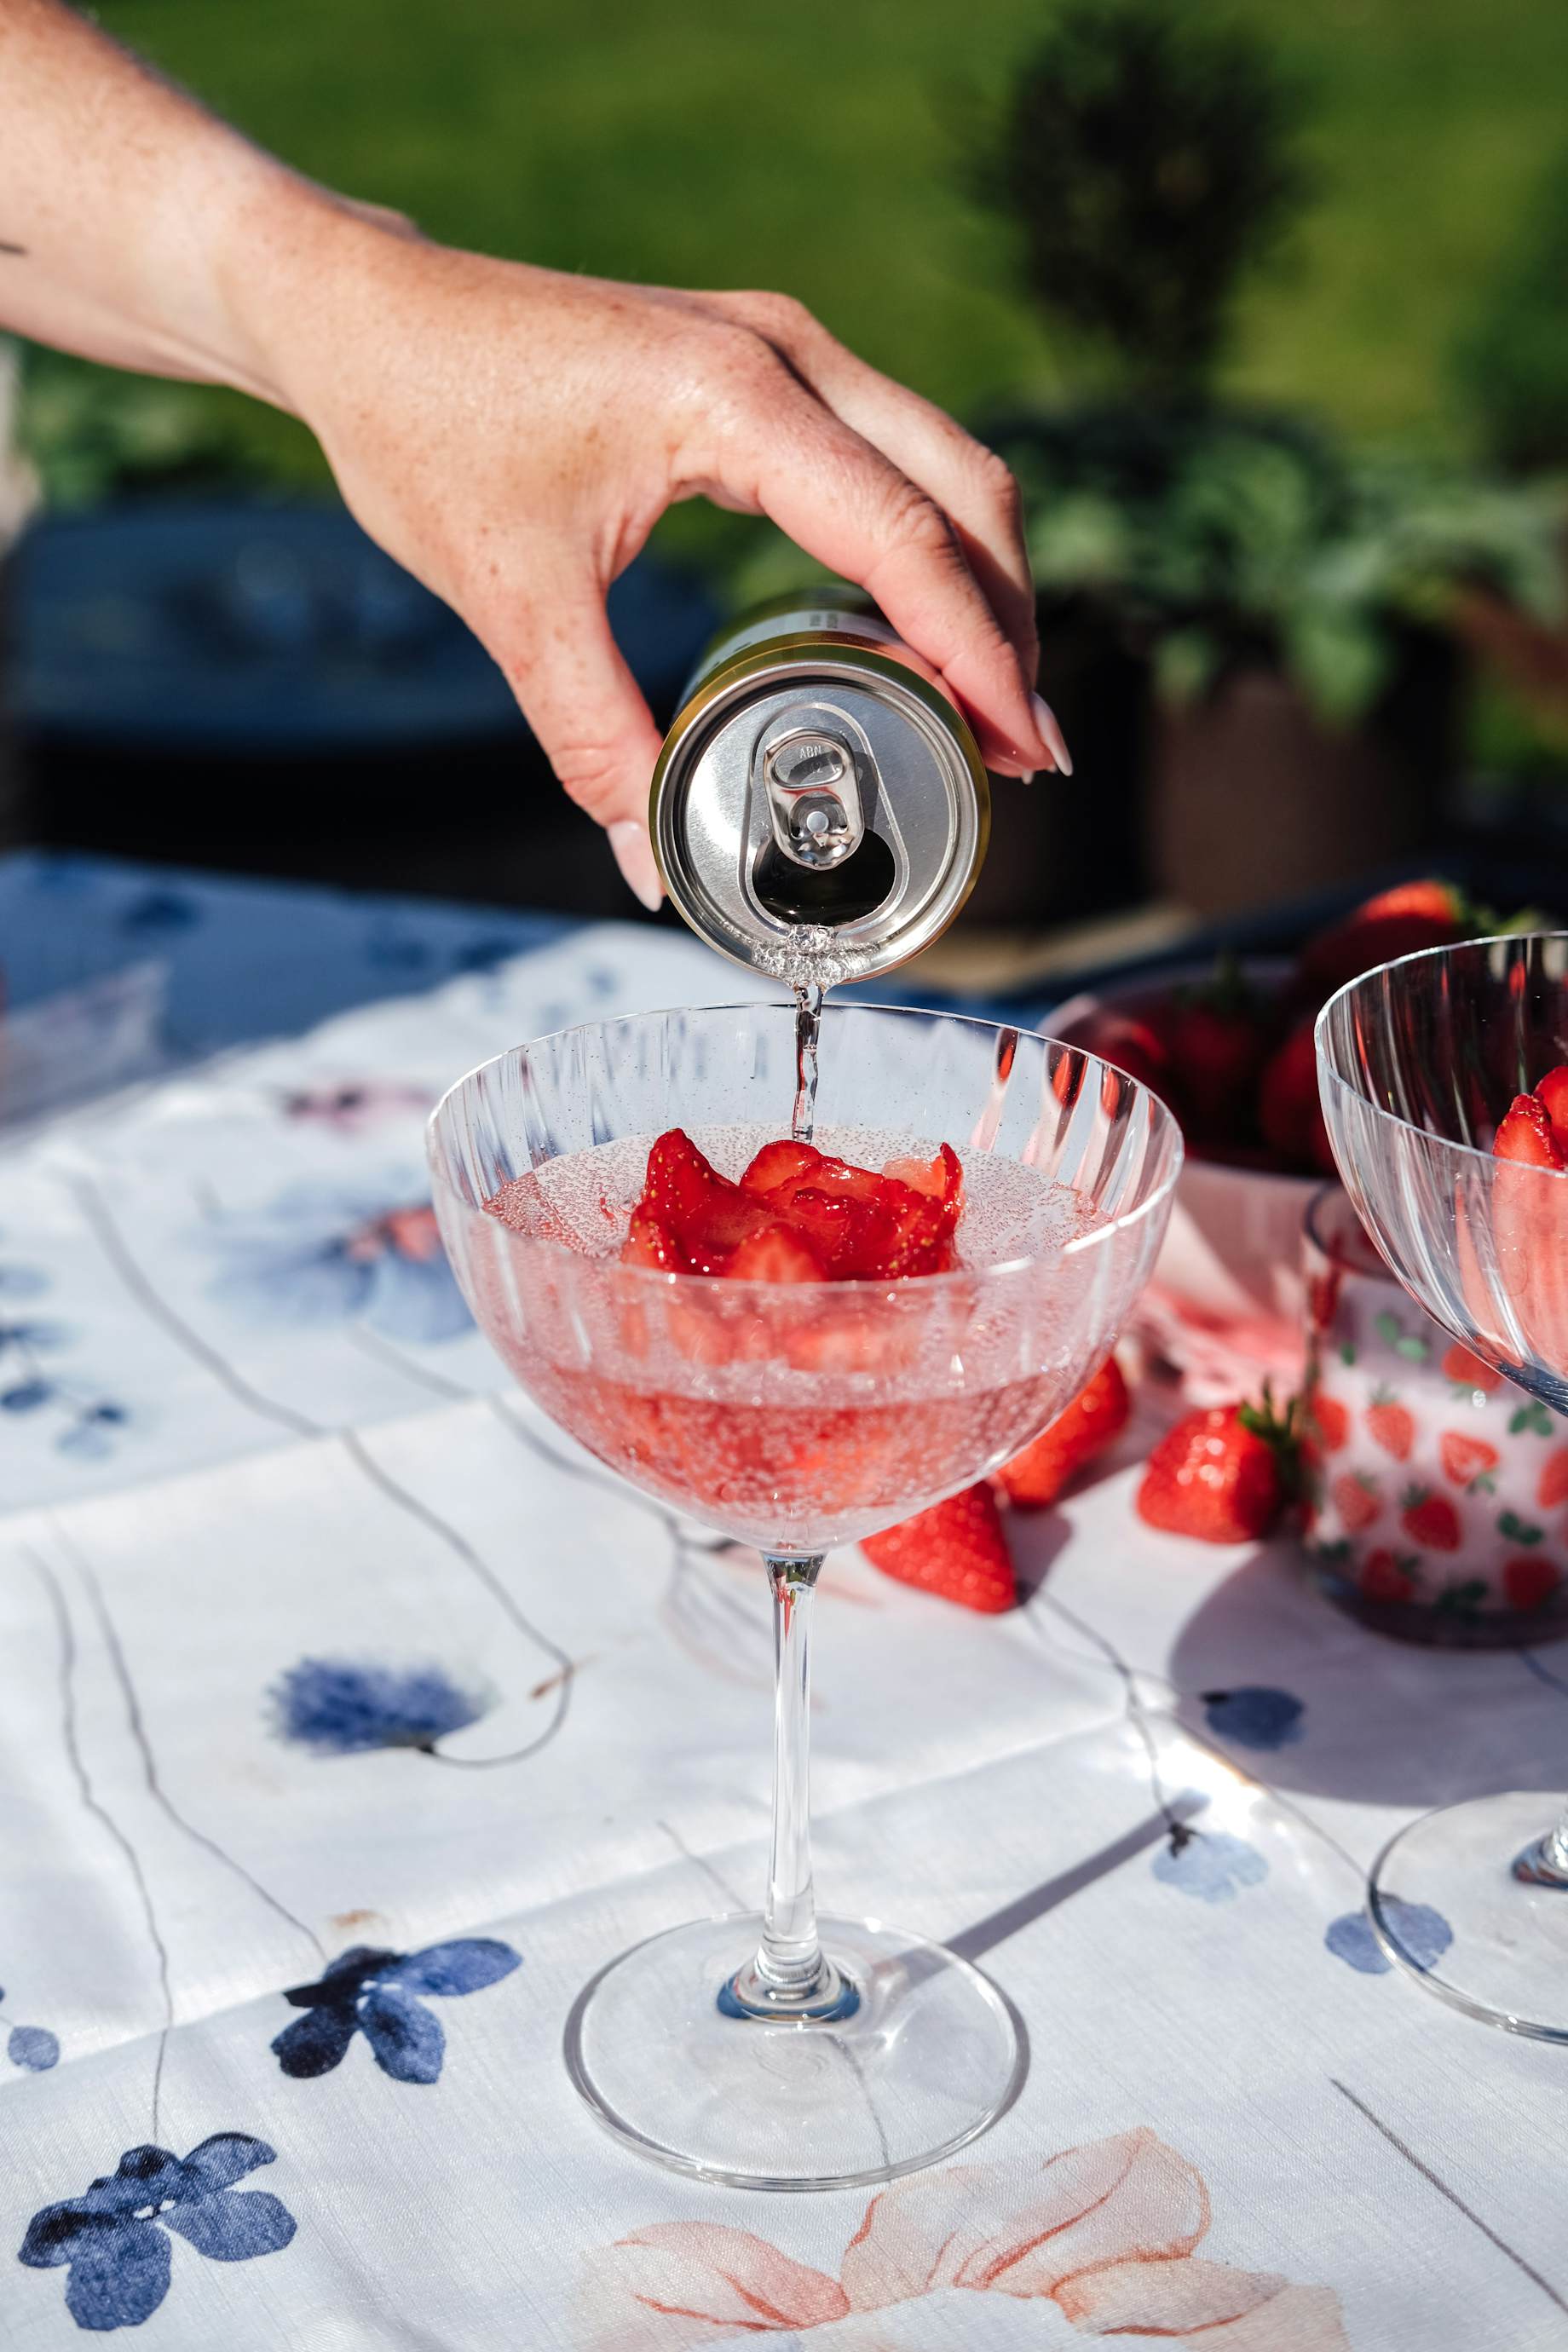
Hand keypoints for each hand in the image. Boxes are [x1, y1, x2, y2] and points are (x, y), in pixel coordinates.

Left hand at [246, 221, 1069, 907]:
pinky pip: (894, 454)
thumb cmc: (424, 428)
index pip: (906, 538)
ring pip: (944, 464)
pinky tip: (925, 633)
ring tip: (992, 712)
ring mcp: (783, 346)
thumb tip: (650, 870)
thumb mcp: (511, 600)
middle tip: (1026, 753)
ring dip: (984, 583)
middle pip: (965, 491)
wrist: (366, 317)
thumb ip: (593, 741)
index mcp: (733, 396)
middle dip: (1011, 626)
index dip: (980, 656)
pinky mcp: (765, 364)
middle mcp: (784, 352)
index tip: (1026, 749)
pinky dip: (933, 544)